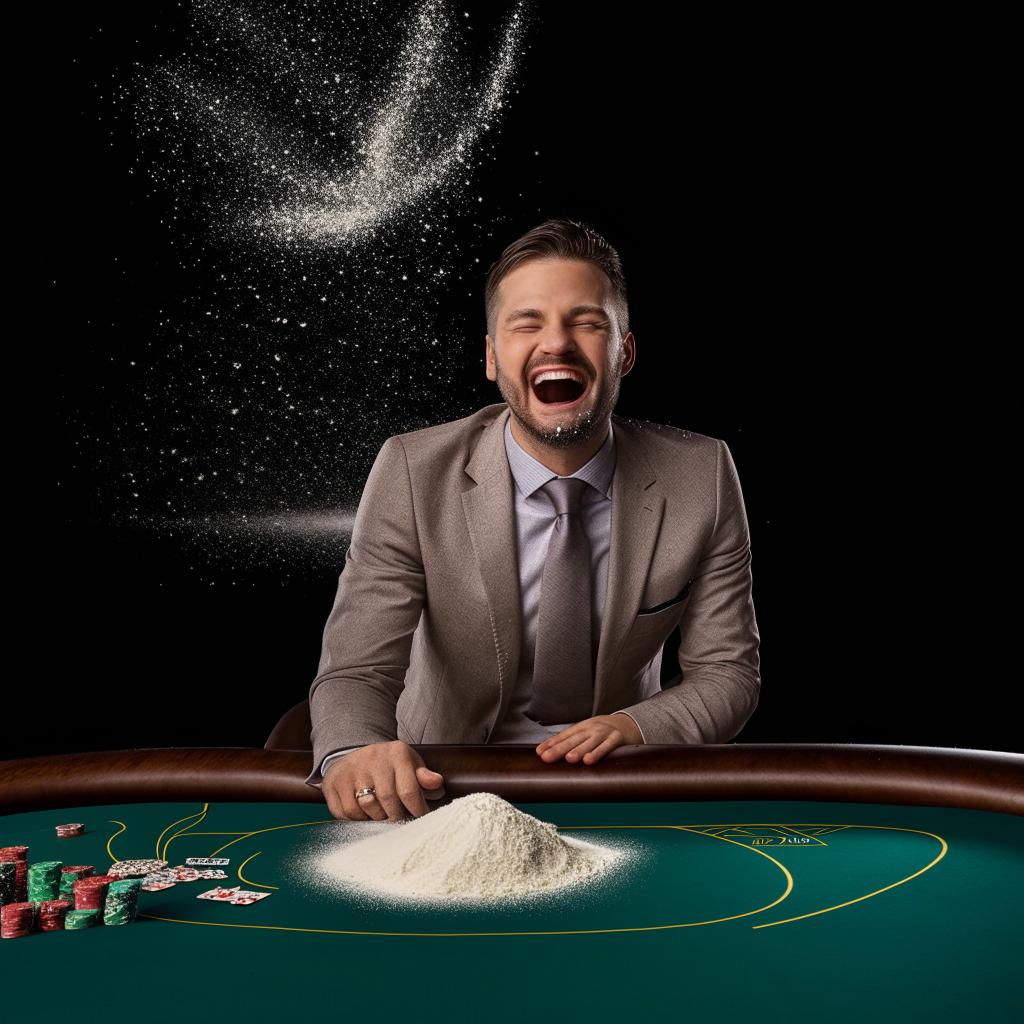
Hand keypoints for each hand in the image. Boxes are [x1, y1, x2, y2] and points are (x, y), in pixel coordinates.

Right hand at [321, 740, 445, 821]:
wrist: (355, 755)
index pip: (409, 790)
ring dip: (376, 817)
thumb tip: (437, 784)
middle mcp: (373, 758)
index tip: (420, 817)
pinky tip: (364, 812)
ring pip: (366, 807)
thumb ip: (425, 778)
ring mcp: (351, 770)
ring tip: (381, 812)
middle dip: (396, 816)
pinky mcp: (334, 782)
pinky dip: (357, 819)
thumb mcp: (410, 766)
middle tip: (399, 818)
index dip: (417, 809)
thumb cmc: (390, 766)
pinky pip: (346, 812)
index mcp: (397, 753)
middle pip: (388, 801)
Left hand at [535, 713, 642, 764]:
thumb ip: (572, 742)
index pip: (564, 736)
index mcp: (581, 727)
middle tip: (547, 757)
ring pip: (589, 743)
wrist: (628, 723)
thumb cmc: (602, 731)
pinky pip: (606, 747)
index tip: (539, 752)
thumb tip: (551, 754)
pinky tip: (589, 760)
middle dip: (559, 749)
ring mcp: (604, 733)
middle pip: (573, 740)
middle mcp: (591, 729)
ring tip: (568, 759)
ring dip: (578, 751)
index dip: (551, 744)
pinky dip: (598, 753)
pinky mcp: (616, 738)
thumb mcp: (587, 732)